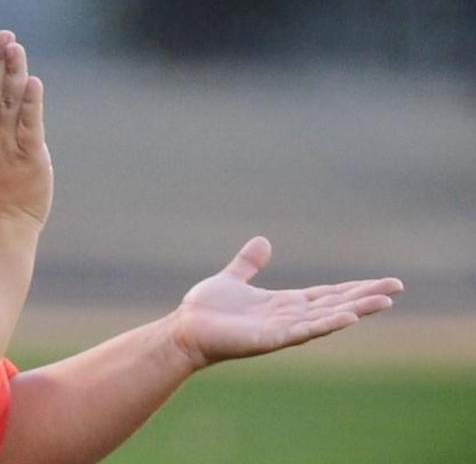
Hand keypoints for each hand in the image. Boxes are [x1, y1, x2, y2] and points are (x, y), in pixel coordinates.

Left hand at [171, 237, 403, 369]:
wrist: (184, 331)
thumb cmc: (206, 310)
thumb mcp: (232, 279)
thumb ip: (248, 263)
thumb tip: (262, 240)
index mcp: (283, 304)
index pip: (326, 295)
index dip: (353, 289)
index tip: (382, 283)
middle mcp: (288, 317)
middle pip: (335, 305)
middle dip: (365, 297)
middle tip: (397, 288)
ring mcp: (281, 330)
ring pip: (326, 318)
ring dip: (354, 311)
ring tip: (383, 302)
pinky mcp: (269, 340)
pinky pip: (303, 332)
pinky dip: (325, 324)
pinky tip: (346, 318)